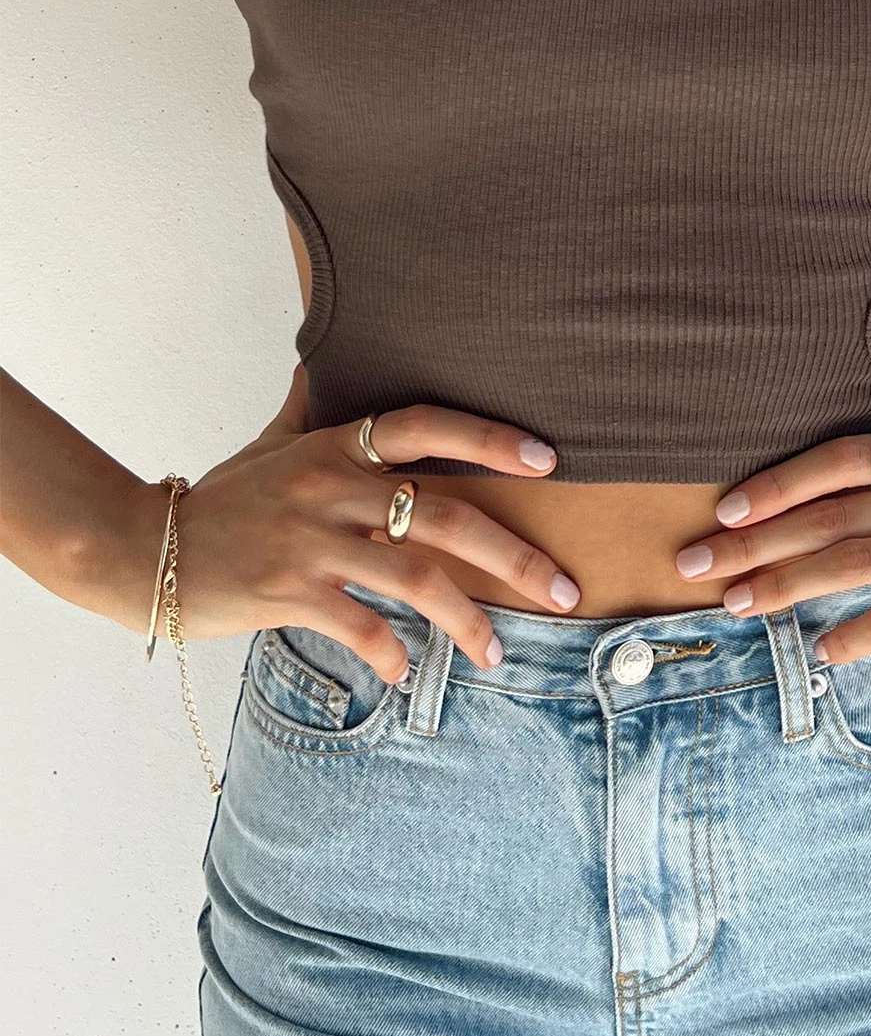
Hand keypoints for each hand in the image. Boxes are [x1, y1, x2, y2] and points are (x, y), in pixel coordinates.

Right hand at [102, 364, 577, 676]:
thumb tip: (322, 361)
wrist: (141, 549)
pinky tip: (407, 674)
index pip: (426, 427)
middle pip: (446, 516)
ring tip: (497, 652)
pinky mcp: (287, 592)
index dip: (489, 438)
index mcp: (336, 448)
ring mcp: (311, 541)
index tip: (548, 460)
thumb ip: (308, 410)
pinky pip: (359, 627)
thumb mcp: (268, 444)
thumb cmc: (219, 501)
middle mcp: (332, 488)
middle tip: (564, 590)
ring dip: (467, 622)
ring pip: (415, 580)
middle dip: (516, 556)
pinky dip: (390, 655)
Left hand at [673, 392, 870, 663]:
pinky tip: (820, 650)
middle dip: (755, 543)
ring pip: (858, 567)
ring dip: (787, 587)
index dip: (779, 483)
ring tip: (736, 605)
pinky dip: (860, 635)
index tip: (725, 509)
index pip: (843, 458)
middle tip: (696, 564)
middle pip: (834, 517)